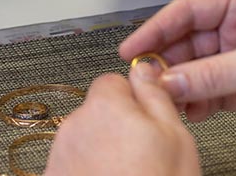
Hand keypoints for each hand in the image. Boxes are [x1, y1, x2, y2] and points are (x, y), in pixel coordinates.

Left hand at [44, 62, 200, 175]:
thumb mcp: (176, 140)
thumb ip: (156, 96)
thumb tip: (145, 70)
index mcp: (105, 105)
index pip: (114, 82)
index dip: (135, 103)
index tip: (148, 124)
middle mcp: (74, 125)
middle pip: (98, 114)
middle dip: (117, 130)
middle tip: (143, 160)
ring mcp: (59, 156)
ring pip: (86, 143)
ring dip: (102, 156)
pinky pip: (74, 168)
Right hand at [119, 0, 235, 120]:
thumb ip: (213, 74)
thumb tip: (171, 81)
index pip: (190, 9)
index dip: (159, 26)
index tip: (134, 45)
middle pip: (191, 40)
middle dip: (168, 60)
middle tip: (145, 78)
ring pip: (200, 68)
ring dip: (181, 84)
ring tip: (163, 99)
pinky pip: (215, 90)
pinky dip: (199, 101)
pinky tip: (187, 110)